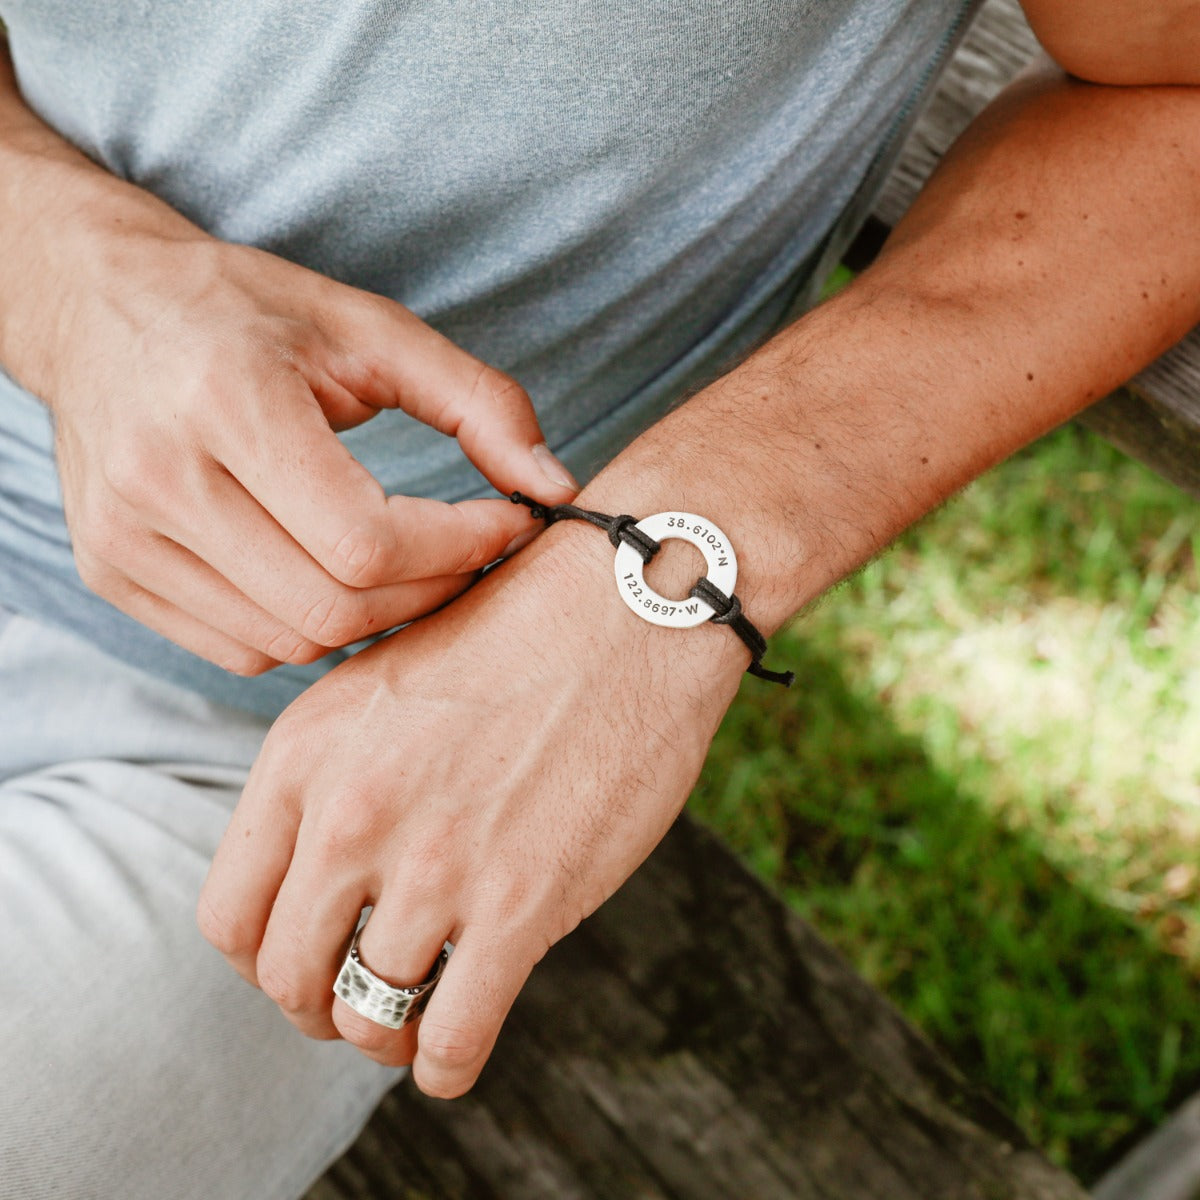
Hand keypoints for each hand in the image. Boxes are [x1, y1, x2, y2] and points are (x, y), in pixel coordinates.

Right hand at [42, 226, 576, 673]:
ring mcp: (127, 538)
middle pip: (335, 607)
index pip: (367, 541)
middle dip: (430, 589)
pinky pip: (245, 649)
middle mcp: (162, 480)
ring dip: (377, 615)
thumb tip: (555, 488)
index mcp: (228, 402)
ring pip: (293, 641)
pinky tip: (336, 576)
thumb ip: (478, 402)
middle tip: (471, 550)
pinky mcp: (113, 574)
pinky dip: (311, 631)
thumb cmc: (247, 311)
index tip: (507, 524)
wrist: (103, 310)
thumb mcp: (371, 327)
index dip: (459, 548)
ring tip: (412, 561)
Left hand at [197, 524, 744, 1094]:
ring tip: (418, 1012)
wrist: (629, 607)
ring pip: (370, 1016)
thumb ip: (333, 777)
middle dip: (318, 1007)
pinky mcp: (523, 903)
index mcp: (305, 756)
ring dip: (388, 1032)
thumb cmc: (516, 634)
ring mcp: (436, 864)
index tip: (306, 958)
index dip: (261, 959)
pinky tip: (457, 1049)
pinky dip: (445, 1065)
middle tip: (357, 999)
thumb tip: (321, 871)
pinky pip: (453, 1037)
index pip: (228, 915)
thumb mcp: (381, 684)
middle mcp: (352, 816)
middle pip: (289, 978)